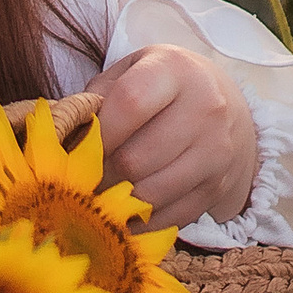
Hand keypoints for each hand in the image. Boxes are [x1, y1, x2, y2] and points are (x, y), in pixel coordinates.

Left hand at [94, 42, 259, 227]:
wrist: (228, 108)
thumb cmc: (163, 88)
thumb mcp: (132, 72)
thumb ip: (98, 97)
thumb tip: (64, 136)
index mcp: (175, 70)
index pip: (130, 103)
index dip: (98, 132)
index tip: (80, 146)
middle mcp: (205, 108)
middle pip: (136, 159)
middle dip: (101, 175)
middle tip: (85, 178)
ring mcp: (216, 151)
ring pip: (151, 194)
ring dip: (118, 201)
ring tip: (101, 194)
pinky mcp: (218, 186)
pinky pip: (171, 217)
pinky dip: (142, 222)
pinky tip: (126, 212)